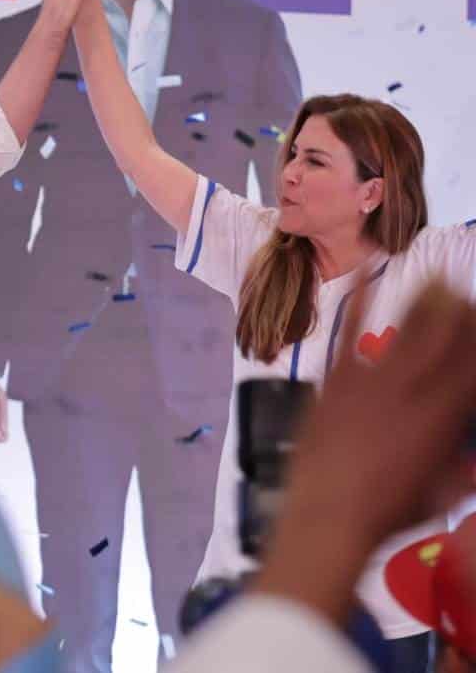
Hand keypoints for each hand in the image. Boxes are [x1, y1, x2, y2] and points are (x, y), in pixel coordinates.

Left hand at [254, 281, 475, 625]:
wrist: (326, 516)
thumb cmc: (387, 513)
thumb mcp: (440, 494)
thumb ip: (465, 471)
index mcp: (441, 419)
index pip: (472, 368)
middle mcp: (410, 392)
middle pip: (444, 340)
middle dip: (461, 314)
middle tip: (467, 298)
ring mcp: (369, 382)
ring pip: (404, 331)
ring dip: (425, 303)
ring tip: (438, 280)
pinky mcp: (334, 380)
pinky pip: (350, 333)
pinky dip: (360, 300)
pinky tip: (368, 271)